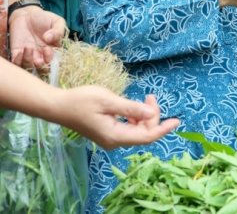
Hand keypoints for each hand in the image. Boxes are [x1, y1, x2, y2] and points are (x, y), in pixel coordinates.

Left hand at [8, 6, 65, 68]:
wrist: (27, 14)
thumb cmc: (44, 18)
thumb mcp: (57, 21)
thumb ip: (58, 30)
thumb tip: (49, 39)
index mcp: (54, 50)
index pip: (55, 62)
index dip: (52, 60)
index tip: (48, 49)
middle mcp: (42, 55)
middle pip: (43, 70)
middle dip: (42, 67)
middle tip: (40, 58)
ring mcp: (30, 55)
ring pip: (29, 68)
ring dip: (29, 62)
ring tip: (29, 47)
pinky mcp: (17, 53)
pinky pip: (17, 63)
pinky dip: (18, 60)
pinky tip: (20, 51)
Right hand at [54, 88, 179, 149]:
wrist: (57, 106)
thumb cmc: (81, 101)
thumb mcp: (109, 101)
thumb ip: (131, 109)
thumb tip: (151, 115)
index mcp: (115, 136)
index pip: (147, 137)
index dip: (163, 129)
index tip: (177, 120)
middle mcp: (114, 141)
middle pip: (144, 134)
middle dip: (153, 117)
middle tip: (151, 97)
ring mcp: (110, 138)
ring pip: (137, 131)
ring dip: (145, 117)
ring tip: (146, 99)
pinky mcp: (107, 133)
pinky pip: (129, 129)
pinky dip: (136, 118)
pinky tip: (136, 107)